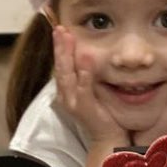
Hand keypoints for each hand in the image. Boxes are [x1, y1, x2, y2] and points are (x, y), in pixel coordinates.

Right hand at [52, 25, 127, 145]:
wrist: (107, 138)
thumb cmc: (102, 114)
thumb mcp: (92, 91)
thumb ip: (88, 76)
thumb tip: (90, 56)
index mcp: (67, 90)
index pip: (61, 65)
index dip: (59, 47)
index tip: (60, 29)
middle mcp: (66, 95)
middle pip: (60, 66)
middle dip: (59, 46)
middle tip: (59, 28)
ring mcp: (74, 102)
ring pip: (67, 75)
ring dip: (66, 55)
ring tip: (66, 37)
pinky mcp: (85, 109)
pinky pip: (83, 90)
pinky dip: (84, 76)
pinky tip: (85, 62)